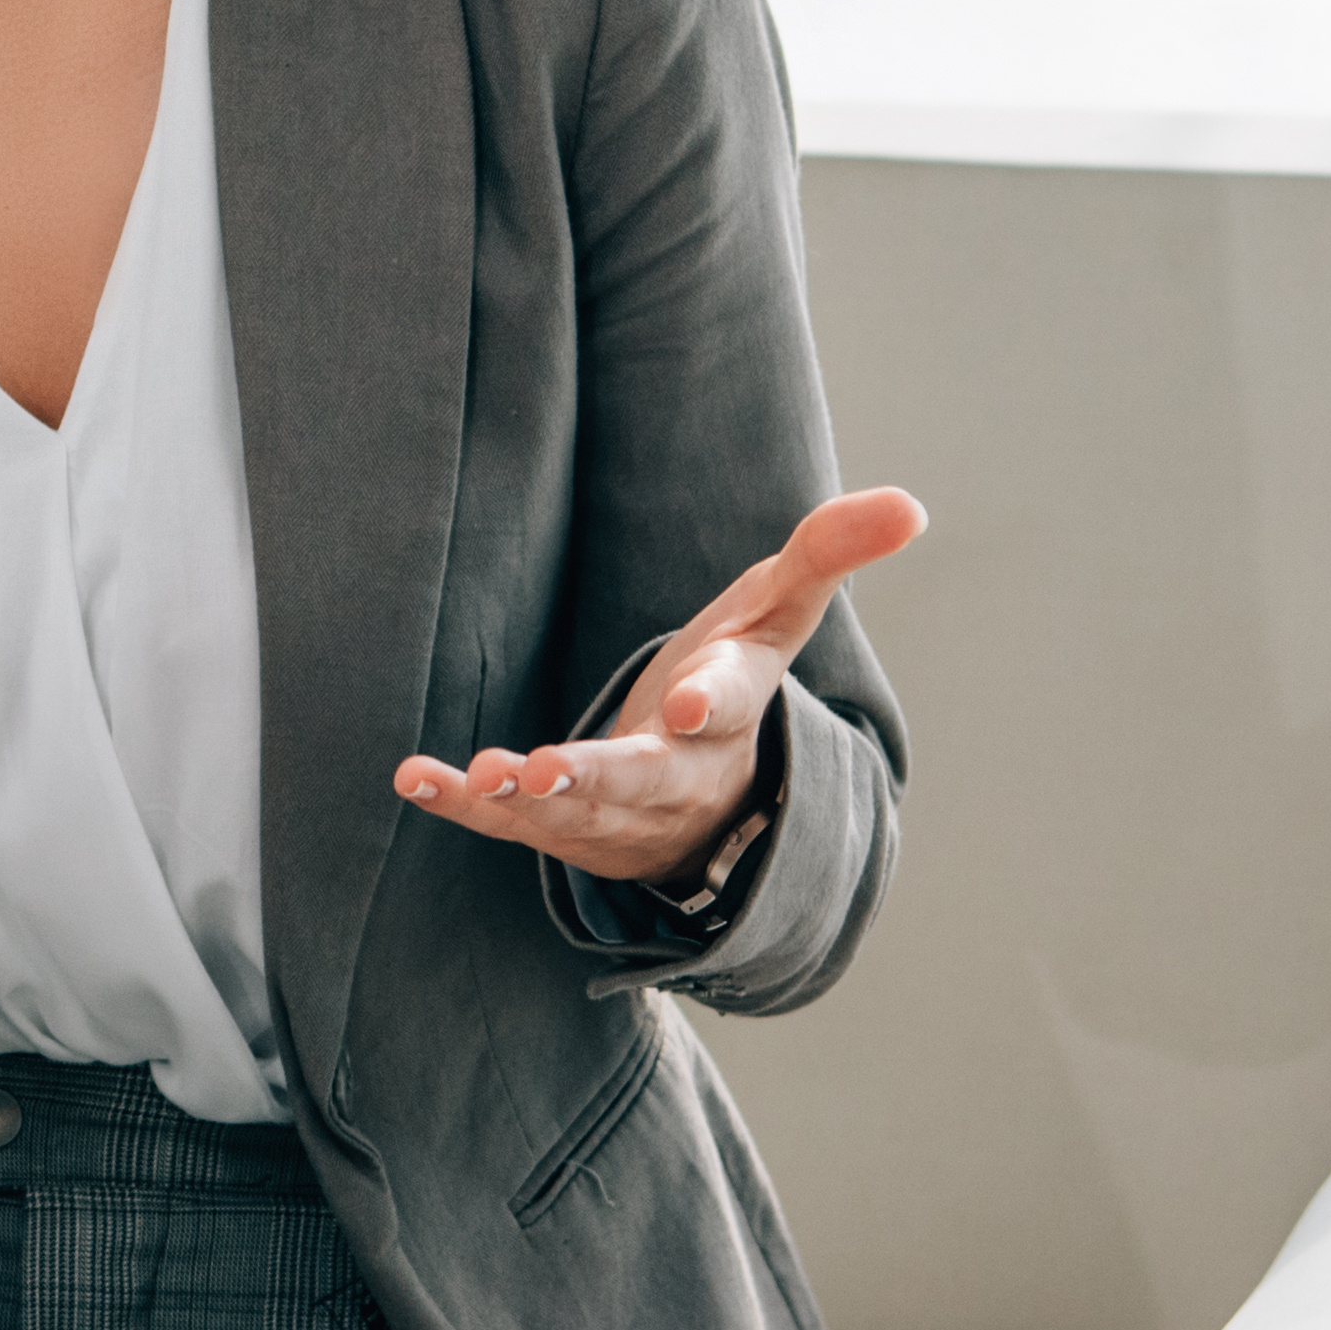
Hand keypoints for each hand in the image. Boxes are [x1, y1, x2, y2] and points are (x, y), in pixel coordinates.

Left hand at [397, 487, 926, 882]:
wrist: (700, 802)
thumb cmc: (731, 681)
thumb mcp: (779, 611)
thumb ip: (832, 551)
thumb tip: (914, 504)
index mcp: (728, 713)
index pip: (729, 705)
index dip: (710, 704)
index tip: (687, 706)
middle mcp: (672, 773)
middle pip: (638, 780)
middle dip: (597, 777)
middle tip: (547, 768)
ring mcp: (609, 809)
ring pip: (568, 813)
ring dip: (523, 798)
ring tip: (484, 776)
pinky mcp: (553, 825)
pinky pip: (501, 823)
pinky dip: (459, 803)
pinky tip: (416, 777)